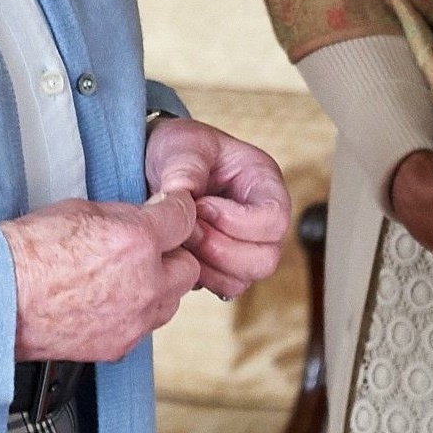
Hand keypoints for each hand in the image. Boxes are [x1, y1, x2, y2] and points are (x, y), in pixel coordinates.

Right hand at [0, 192, 202, 360]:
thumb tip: (144, 216)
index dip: (175, 210)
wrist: (0, 298)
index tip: (169, 211)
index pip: (184, 218)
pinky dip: (135, 312)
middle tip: (147, 247)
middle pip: (188, 266)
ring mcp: (135, 320)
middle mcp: (145, 283)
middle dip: (171, 254)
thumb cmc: (28, 253)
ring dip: (158, 286)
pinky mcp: (121, 345)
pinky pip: (145, 325)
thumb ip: (123, 215)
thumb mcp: (79, 209)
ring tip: (126, 276)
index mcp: (136, 241)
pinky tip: (108, 301)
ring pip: (171, 300)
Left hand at [143, 117, 289, 298]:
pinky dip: (201, 276)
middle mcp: (261, 219)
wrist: (156, 165)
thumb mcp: (182, 144)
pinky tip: (181, 251)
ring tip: (182, 237)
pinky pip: (224, 287)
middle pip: (265, 258)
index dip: (238, 221)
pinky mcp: (225, 265)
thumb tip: (183, 198)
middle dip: (221, 249)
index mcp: (263, 183)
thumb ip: (185, 167)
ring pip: (244, 279)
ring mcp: (246, 246)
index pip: (275, 218)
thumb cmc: (179, 149)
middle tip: (188, 228)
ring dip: (208, 264)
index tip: (202, 206)